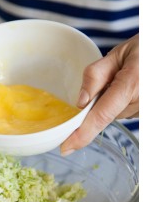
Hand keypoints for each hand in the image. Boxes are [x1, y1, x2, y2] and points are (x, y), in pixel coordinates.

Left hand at [61, 34, 138, 155]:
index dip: (82, 134)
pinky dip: (123, 102)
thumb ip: (96, 75)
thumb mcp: (118, 53)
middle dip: (100, 100)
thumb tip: (80, 103)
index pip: (101, 115)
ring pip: (115, 114)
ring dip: (113, 101)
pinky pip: (126, 112)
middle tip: (113, 77)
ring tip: (128, 79)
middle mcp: (141, 102)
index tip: (66, 147)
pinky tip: (133, 87)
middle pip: (104, 114)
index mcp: (131, 84)